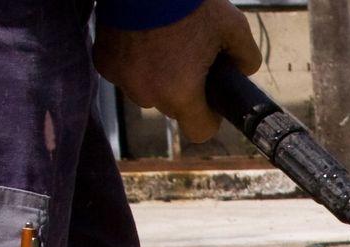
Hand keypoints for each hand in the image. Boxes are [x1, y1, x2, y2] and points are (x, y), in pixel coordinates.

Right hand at [94, 0, 263, 145]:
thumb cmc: (189, 2)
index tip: (211, 101)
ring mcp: (122, 78)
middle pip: (172, 109)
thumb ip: (246, 57)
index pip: (199, 131)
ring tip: (165, 45)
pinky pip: (124, 73)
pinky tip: (142, 38)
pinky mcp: (104, 61)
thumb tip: (244, 70)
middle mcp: (147, 93)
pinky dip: (133, 62)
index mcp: (181, 93)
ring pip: (147, 91)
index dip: (209, 117)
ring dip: (156, 78)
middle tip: (189, 59)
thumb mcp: (233, 27)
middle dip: (183, 91)